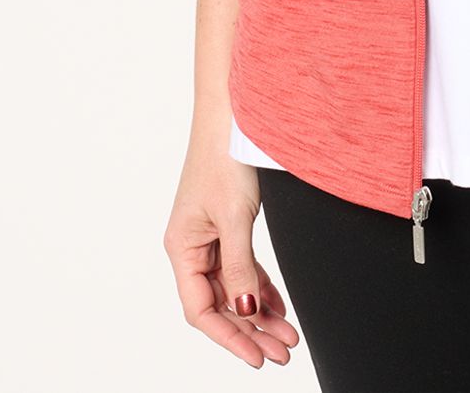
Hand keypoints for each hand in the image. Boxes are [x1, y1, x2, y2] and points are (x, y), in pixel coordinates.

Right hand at [164, 146, 301, 368]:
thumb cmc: (225, 157)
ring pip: (235, 288)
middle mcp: (192, 247)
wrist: (233, 113)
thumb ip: (240, 266)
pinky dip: (261, 287)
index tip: (257, 356)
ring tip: (288, 336)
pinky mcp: (227, 226)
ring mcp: (210, 237)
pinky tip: (279, 307)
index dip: (229, 337)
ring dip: (260, 313)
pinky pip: (243, 267)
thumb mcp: (235, 217)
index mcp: (181, 248)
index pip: (201, 309)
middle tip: (283, 352)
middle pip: (220, 303)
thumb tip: (246, 311)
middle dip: (251, 331)